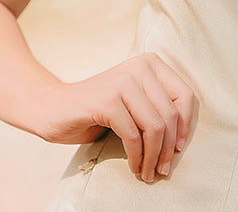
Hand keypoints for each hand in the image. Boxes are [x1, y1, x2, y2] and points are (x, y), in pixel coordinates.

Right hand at [32, 52, 195, 182]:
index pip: (184, 95)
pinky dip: (137, 157)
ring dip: (154, 157)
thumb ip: (155, 106)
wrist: (52, 107)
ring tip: (149, 172)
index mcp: (148, 63)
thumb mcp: (133, 103)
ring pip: (155, 127)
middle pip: (170, 114)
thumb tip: (183, 136)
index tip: (178, 149)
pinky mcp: (107, 100)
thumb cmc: (95, 110)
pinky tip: (134, 167)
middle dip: (169, 149)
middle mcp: (138, 67)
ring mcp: (122, 82)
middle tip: (163, 170)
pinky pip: (134, 136)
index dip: (185, 125)